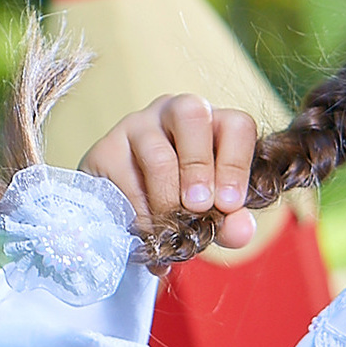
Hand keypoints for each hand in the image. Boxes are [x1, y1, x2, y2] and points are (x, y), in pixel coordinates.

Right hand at [80, 94, 258, 251]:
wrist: (126, 218)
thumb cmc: (181, 206)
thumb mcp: (212, 216)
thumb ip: (230, 222)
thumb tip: (241, 231)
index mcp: (213, 125)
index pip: (236, 124)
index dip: (236, 164)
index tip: (229, 205)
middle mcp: (175, 113)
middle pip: (191, 113)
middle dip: (198, 166)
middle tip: (198, 207)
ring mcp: (137, 126)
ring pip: (156, 153)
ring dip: (167, 200)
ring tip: (171, 231)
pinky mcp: (105, 149)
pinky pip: (124, 180)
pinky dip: (139, 214)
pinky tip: (146, 233)